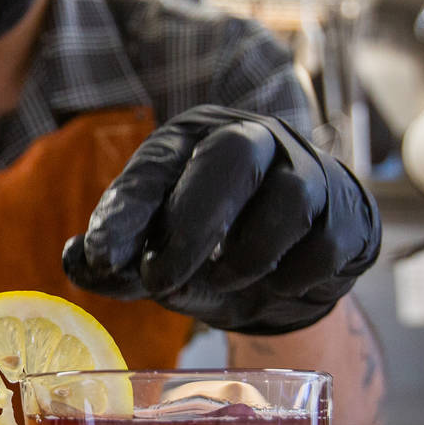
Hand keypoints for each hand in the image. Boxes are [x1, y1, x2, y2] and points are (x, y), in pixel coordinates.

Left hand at [62, 105, 380, 333]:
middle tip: (160, 283)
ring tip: (221, 283)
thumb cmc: (214, 249)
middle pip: (230, 159)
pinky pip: (324, 244)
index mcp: (192, 139)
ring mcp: (308, 169)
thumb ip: (117, 262)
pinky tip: (272, 285)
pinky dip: (291, 277)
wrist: (295, 267)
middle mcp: (252, 138)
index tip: (98, 255)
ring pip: (287, 201)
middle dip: (192, 226)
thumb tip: (77, 261)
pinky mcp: (346, 212)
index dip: (125, 210)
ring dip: (245, 258)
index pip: (155, 165)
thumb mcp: (159, 254)